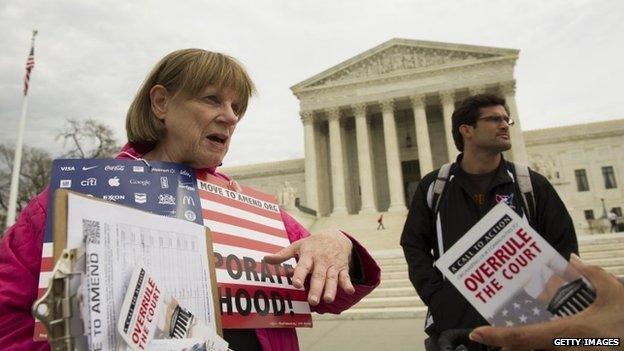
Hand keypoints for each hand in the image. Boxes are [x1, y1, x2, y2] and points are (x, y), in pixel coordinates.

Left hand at [264, 230, 354, 305]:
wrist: (336, 236)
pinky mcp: (342, 268)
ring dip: (331, 289)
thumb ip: (283, 255)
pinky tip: (349, 291)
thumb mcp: (298, 245)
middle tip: (312, 301)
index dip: (299, 275)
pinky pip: (346, 276)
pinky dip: (348, 283)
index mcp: (308, 255)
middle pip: (318, 276)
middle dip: (316, 288)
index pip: (303, 266)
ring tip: (328, 300)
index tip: (295, 284)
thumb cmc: (312, 244)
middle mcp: (321, 261)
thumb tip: (265, 259)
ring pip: (332, 278)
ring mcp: (332, 265)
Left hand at [469, 254, 623, 349]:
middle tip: (493, 334)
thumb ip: (592, 274)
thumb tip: (573, 258)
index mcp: (568, 333)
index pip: (523, 338)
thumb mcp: (615, 293)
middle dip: (507, 344)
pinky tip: (540, 338)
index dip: (498, 337)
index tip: (477, 333)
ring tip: (511, 336)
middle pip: (526, 350)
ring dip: (526, 345)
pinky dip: (542, 347)